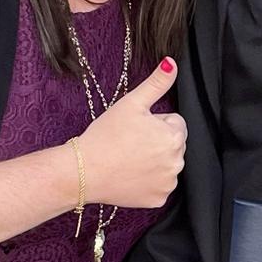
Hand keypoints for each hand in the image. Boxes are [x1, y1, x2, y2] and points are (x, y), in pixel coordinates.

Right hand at [78, 59, 186, 209]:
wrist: (84, 170)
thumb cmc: (106, 135)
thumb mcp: (131, 103)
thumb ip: (156, 83)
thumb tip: (171, 63)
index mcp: (175, 136)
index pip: (174, 123)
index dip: (154, 123)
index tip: (136, 128)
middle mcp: (177, 162)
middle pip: (172, 144)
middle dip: (156, 141)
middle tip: (130, 143)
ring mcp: (168, 183)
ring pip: (166, 165)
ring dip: (154, 161)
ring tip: (128, 158)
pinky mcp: (158, 199)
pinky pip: (159, 186)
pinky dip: (148, 182)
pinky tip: (130, 175)